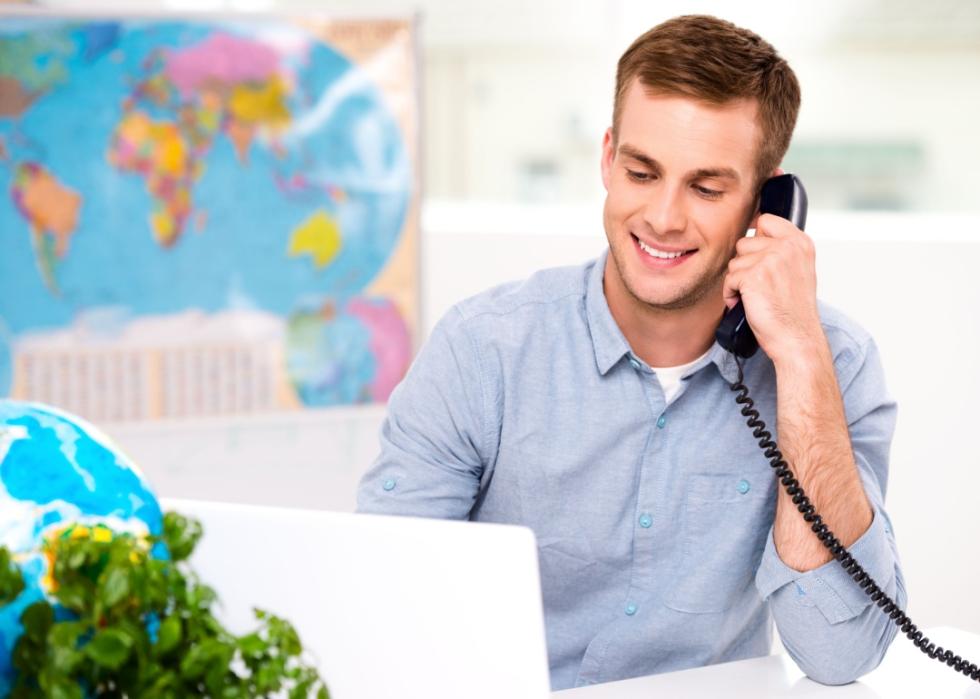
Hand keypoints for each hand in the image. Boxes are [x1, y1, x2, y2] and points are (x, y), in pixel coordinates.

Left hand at [722, 214, 822, 363]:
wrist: (796, 338)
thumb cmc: (793, 311)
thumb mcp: (797, 270)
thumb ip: (781, 249)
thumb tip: (755, 231)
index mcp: (800, 243)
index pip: (766, 220)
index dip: (756, 238)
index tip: (758, 258)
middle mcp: (788, 247)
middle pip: (744, 242)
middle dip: (745, 266)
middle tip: (759, 287)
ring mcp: (771, 259)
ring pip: (734, 262)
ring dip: (738, 282)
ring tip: (755, 297)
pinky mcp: (754, 276)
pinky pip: (729, 279)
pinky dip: (731, 294)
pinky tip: (747, 304)